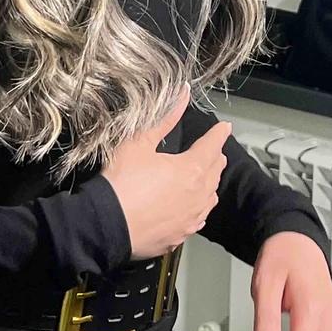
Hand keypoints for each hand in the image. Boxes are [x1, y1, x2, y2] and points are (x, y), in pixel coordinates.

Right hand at [101, 82, 232, 258]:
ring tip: (208, 176)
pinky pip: (197, 219)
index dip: (218, 134)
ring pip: (210, 198)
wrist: (106, 226)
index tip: (225, 127)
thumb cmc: (122, 182)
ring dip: (211, 184)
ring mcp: (190, 218)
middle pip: (214, 172)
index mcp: (191, 169)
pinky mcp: (179, 236)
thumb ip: (165, 119)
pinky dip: (200, 208)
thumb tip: (182, 94)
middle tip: (215, 150)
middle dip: (216, 158)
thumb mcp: (139, 143)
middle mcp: (197, 195)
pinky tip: (195, 207)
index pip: (212, 146)